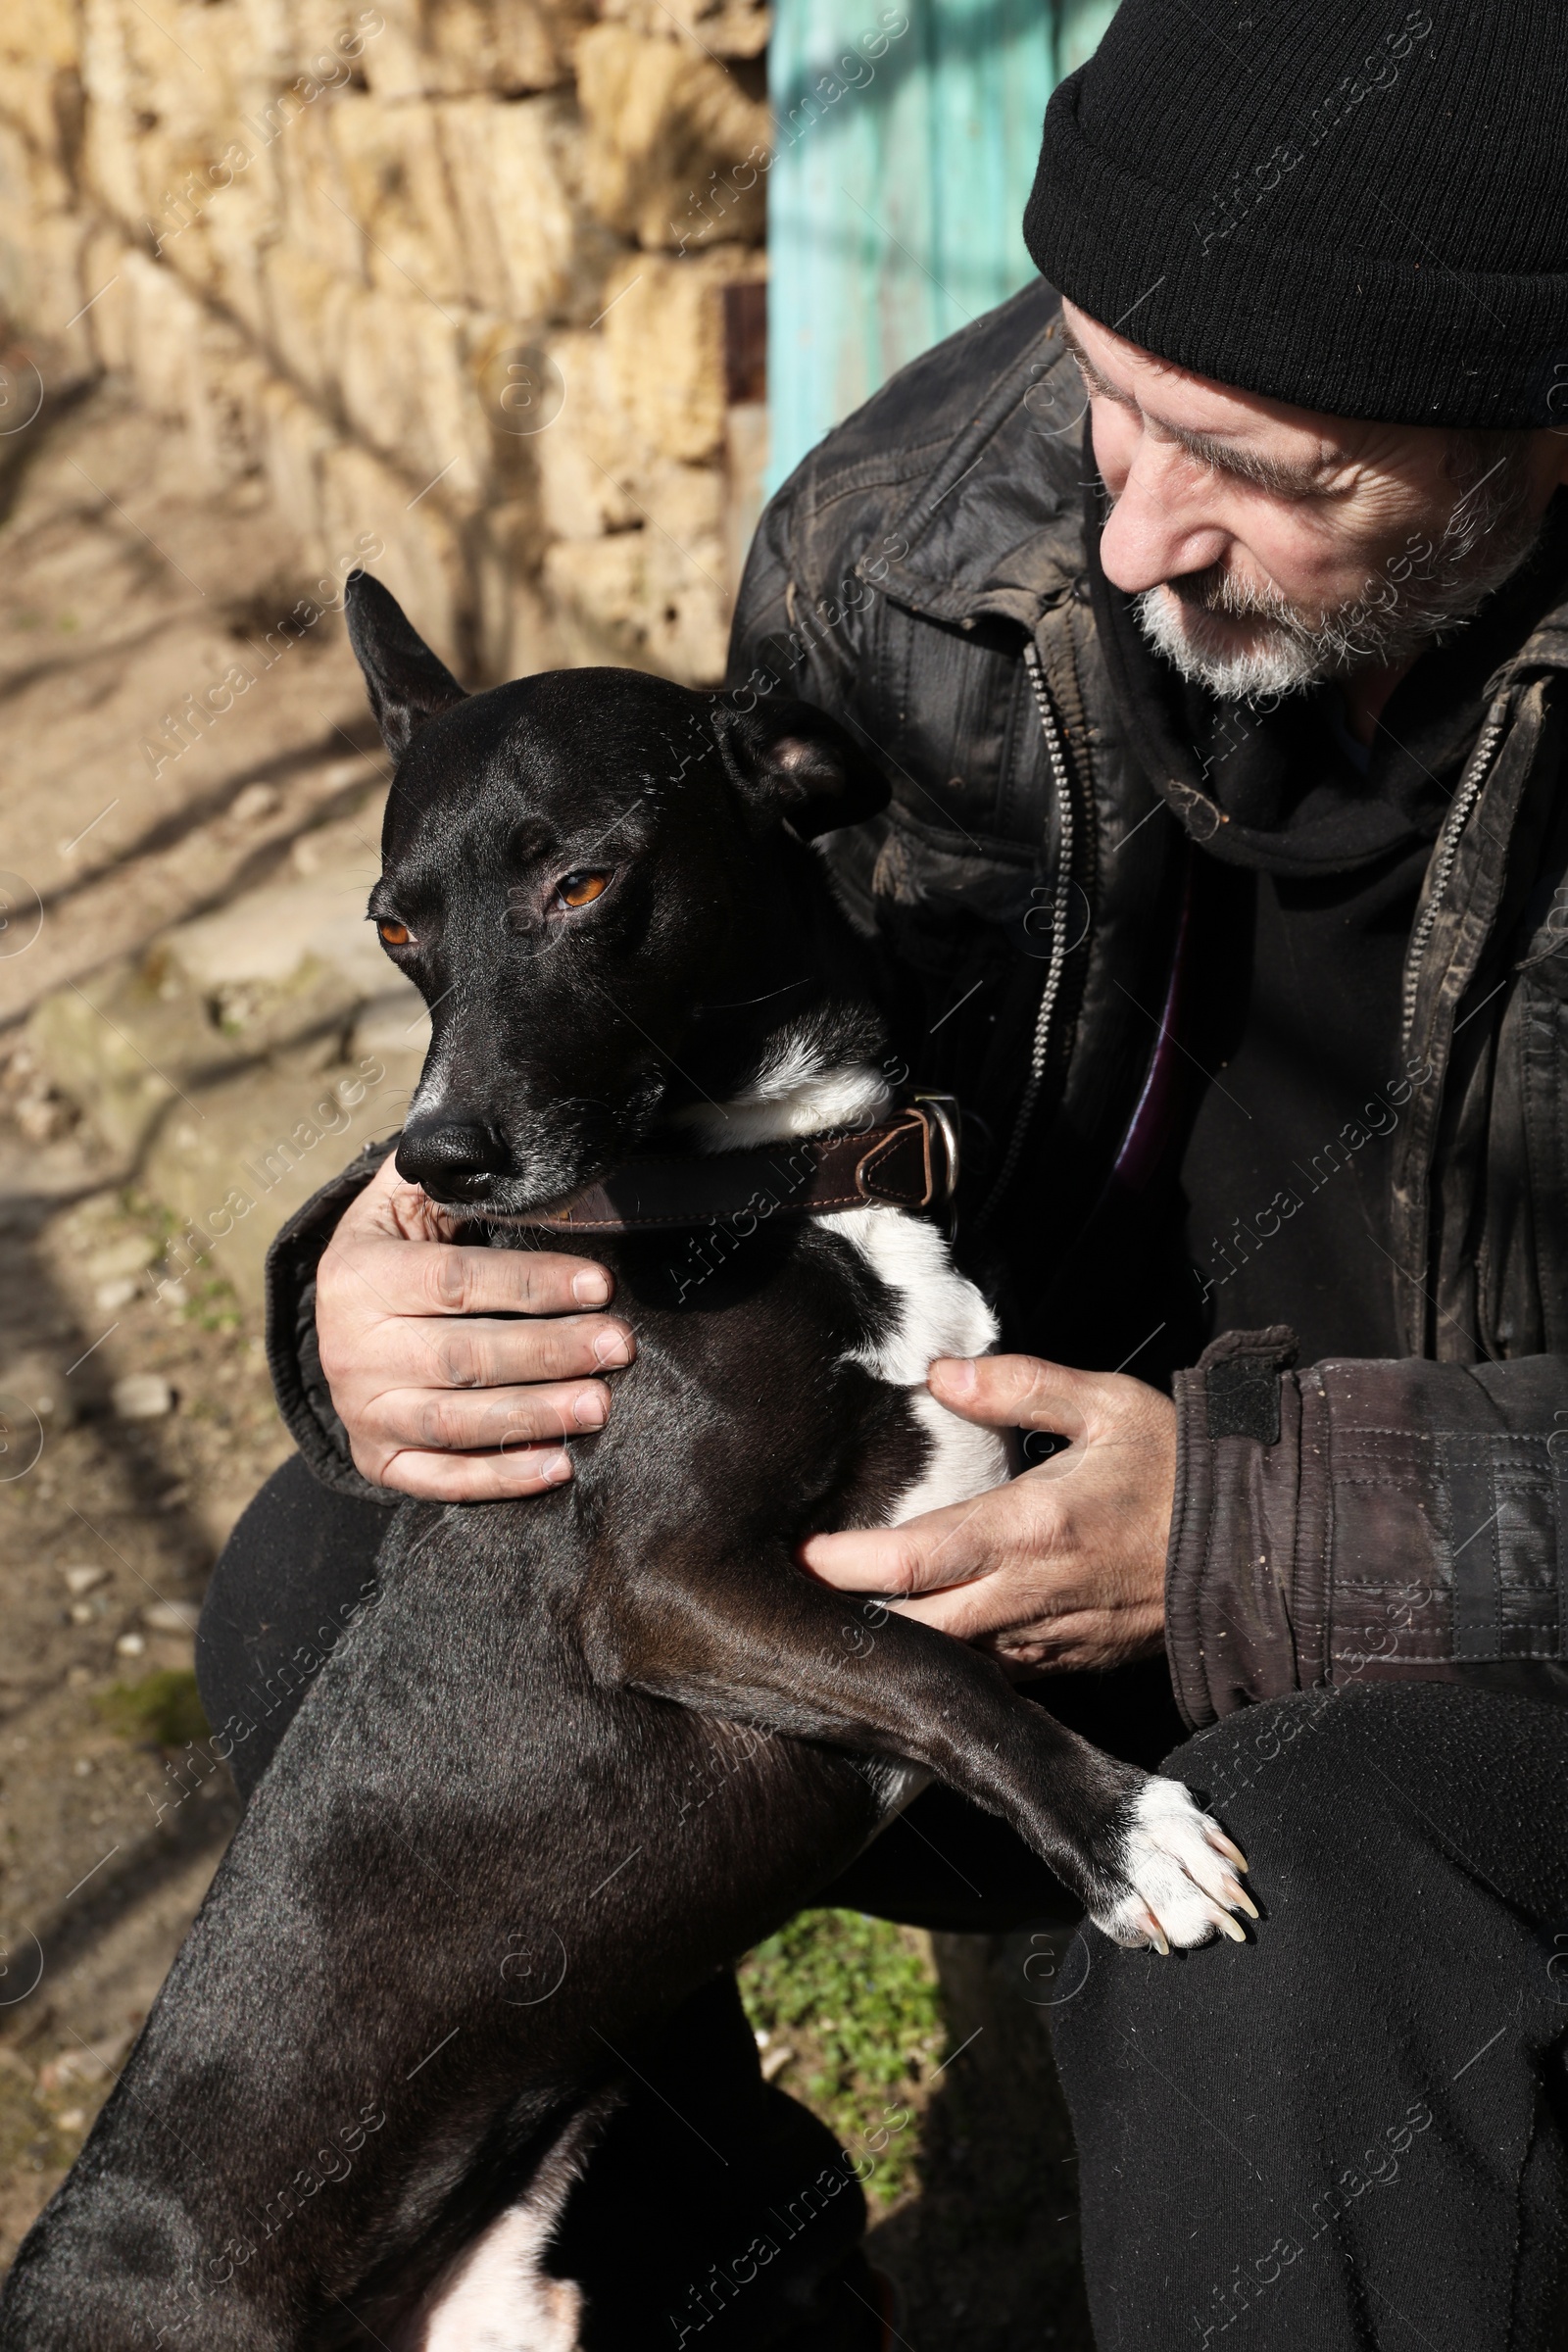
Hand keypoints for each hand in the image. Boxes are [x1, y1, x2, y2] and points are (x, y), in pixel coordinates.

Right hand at [313, 1154, 635, 1500]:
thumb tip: (519, 1150)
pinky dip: (499, 1479)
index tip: (600, 1286)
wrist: (336, 1315)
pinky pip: (438, 1479)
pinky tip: (558, 1466)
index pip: (456, 1282)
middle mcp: (352, 1348)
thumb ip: (450, 1175)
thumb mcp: (404, 1198)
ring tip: (599, 1405)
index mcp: (360, 1274)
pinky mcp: (377, 1458)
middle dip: (548, 1353)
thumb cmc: (396, 1245)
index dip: (532, 1285)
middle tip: (617, 1347)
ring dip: (534, 1417)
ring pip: (454, 1423)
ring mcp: (363, 1410)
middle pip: (461, 1357)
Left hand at [798, 1354, 1174, 1671]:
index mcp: (1032, 1529)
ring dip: (897, 1650)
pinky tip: (915, 1649)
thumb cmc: (1178, 1467)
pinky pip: (991, 1676)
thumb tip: (938, 1374)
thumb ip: (1017, 1386)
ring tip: (838, 1629)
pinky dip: (948, 1666)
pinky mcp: (1067, 1666)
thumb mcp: (1104, 1404)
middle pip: (917, 1632)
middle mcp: (1031, 1597)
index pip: (918, 1557)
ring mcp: (1048, 1642)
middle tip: (791, 1607)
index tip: (798, 1557)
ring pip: (949, 1664)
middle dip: (853, 1625)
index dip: (849, 1564)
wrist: (1260, 1546)